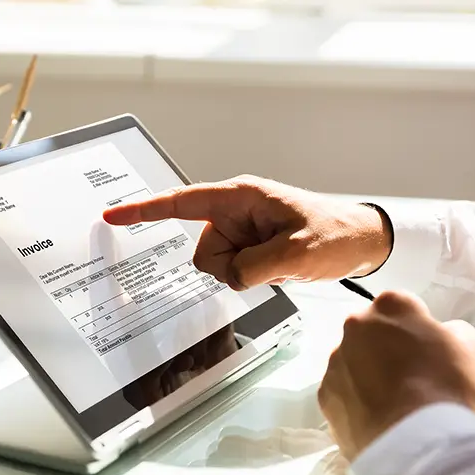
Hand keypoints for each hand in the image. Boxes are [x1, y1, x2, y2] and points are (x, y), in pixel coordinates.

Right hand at [102, 176, 391, 289]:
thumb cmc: (335, 233)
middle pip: (204, 251)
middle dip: (231, 266)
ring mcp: (241, 230)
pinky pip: (231, 270)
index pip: (181, 203)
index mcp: (240, 197)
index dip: (144, 210)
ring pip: (216, 266)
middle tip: (269, 262)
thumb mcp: (296, 252)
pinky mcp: (249, 246)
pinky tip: (275, 267)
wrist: (361, 241)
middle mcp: (235, 212)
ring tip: (277, 263)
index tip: (113, 215)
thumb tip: (228, 276)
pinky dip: (250, 275)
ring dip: (244, 273)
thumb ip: (253, 267)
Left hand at [318, 290, 474, 460]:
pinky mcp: (325, 394)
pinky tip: (376, 418)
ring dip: (367, 374)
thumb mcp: (472, 349)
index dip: (417, 327)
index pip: (402, 306)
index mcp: (389, 307)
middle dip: (386, 348)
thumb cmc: (447, 387)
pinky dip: (355, 401)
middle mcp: (354, 327)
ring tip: (392, 403)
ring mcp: (335, 361)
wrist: (414, 441)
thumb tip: (439, 336)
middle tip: (410, 375)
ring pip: (352, 361)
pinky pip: (342, 392)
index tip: (428, 348)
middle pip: (371, 332)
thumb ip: (451, 333)